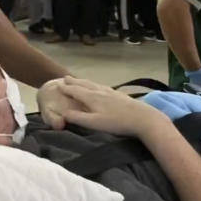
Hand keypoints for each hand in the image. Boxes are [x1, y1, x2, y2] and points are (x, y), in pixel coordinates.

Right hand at [41, 77, 168, 136]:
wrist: (143, 117)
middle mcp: (100, 91)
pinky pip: (103, 87)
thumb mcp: (94, 123)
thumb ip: (77, 118)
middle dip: (74, 82)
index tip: (58, 85)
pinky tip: (101, 88)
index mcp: (92, 98)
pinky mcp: (120, 95)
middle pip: (85, 85)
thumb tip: (62, 113)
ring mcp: (111, 92)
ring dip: (85, 82)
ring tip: (80, 81)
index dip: (66, 88)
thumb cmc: (117, 122)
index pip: (75, 91)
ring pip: (94, 84)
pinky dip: (96, 85)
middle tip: (66, 78)